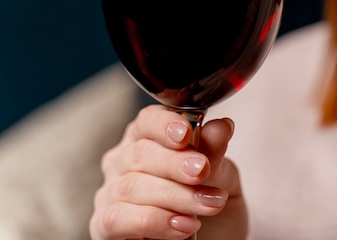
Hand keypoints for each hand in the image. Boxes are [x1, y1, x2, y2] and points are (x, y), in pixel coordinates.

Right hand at [89, 105, 246, 239]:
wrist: (212, 237)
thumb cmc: (208, 199)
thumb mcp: (221, 175)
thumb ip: (215, 152)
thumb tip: (221, 126)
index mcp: (150, 137)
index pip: (148, 120)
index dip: (164, 125)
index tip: (186, 134)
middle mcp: (124, 160)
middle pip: (140, 153)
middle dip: (175, 163)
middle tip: (202, 172)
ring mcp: (111, 192)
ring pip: (132, 186)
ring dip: (174, 197)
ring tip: (207, 206)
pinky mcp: (104, 225)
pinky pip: (117, 218)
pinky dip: (153, 221)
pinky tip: (182, 226)